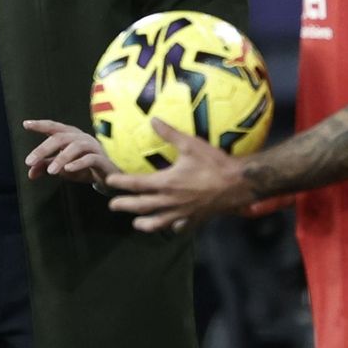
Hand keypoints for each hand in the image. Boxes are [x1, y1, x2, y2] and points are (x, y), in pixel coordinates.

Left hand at [22, 119, 116, 186]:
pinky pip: (90, 158)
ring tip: (50, 172)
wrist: (109, 176)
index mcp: (70, 136)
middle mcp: (80, 138)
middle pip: (60, 137)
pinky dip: (78, 163)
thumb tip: (30, 173)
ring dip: (61, 158)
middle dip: (43, 149)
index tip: (26, 124)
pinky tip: (68, 170)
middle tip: (29, 161)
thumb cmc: (84, 167)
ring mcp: (93, 147)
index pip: (54, 127)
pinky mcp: (102, 160)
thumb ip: (46, 166)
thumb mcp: (62, 167)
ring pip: (75, 147)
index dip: (41, 125)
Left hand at [105, 119, 256, 232]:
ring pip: (158, 222)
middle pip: (141, 206)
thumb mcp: (191, 145)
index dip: (120, 182)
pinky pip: (179, 227)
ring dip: (144, 223)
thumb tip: (153, 120)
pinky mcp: (194, 219)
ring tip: (136, 223)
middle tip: (112, 205)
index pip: (136, 184)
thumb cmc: (214, 163)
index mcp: (167, 183)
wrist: (238, 184)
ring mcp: (182, 213)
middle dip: (125, 205)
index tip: (109, 180)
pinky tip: (171, 227)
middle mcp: (171, 201)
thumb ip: (170, 134)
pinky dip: (172, 228)